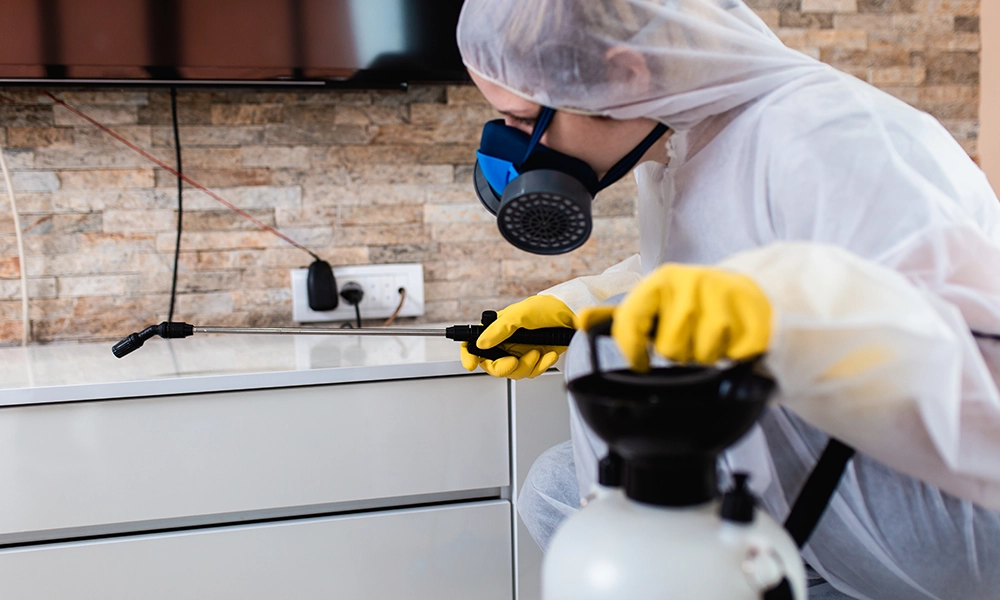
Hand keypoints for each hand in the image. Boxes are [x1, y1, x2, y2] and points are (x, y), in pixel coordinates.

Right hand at [460, 295, 577, 379]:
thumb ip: (498, 329)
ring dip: (527, 365)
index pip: (476, 344)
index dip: (469, 355)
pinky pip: (532, 372)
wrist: (573, 315)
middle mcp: (507, 342)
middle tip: (513, 361)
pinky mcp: (536, 360)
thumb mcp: (520, 314)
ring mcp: (521, 352)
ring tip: (537, 352)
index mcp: (498, 329)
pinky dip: (541, 365)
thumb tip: (481, 343)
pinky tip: (549, 354)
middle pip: (493, 365)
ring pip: (514, 373)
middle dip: (504, 367)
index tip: (471, 364)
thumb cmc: (548, 308)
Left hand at [578, 264, 770, 370]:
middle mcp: (691, 283)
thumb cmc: (693, 303)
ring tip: (708, 337)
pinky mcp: (752, 316)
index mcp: (661, 280)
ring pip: (701, 356)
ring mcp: (724, 297)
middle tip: (687, 338)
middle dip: (678, 352)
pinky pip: (732, 356)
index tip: (639, 362)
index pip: (631, 320)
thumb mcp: (655, 303)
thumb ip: (620, 316)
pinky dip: (731, 356)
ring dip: (704, 356)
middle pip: (670, 348)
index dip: (631, 349)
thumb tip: (582, 319)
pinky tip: (730, 339)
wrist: (746, 293)